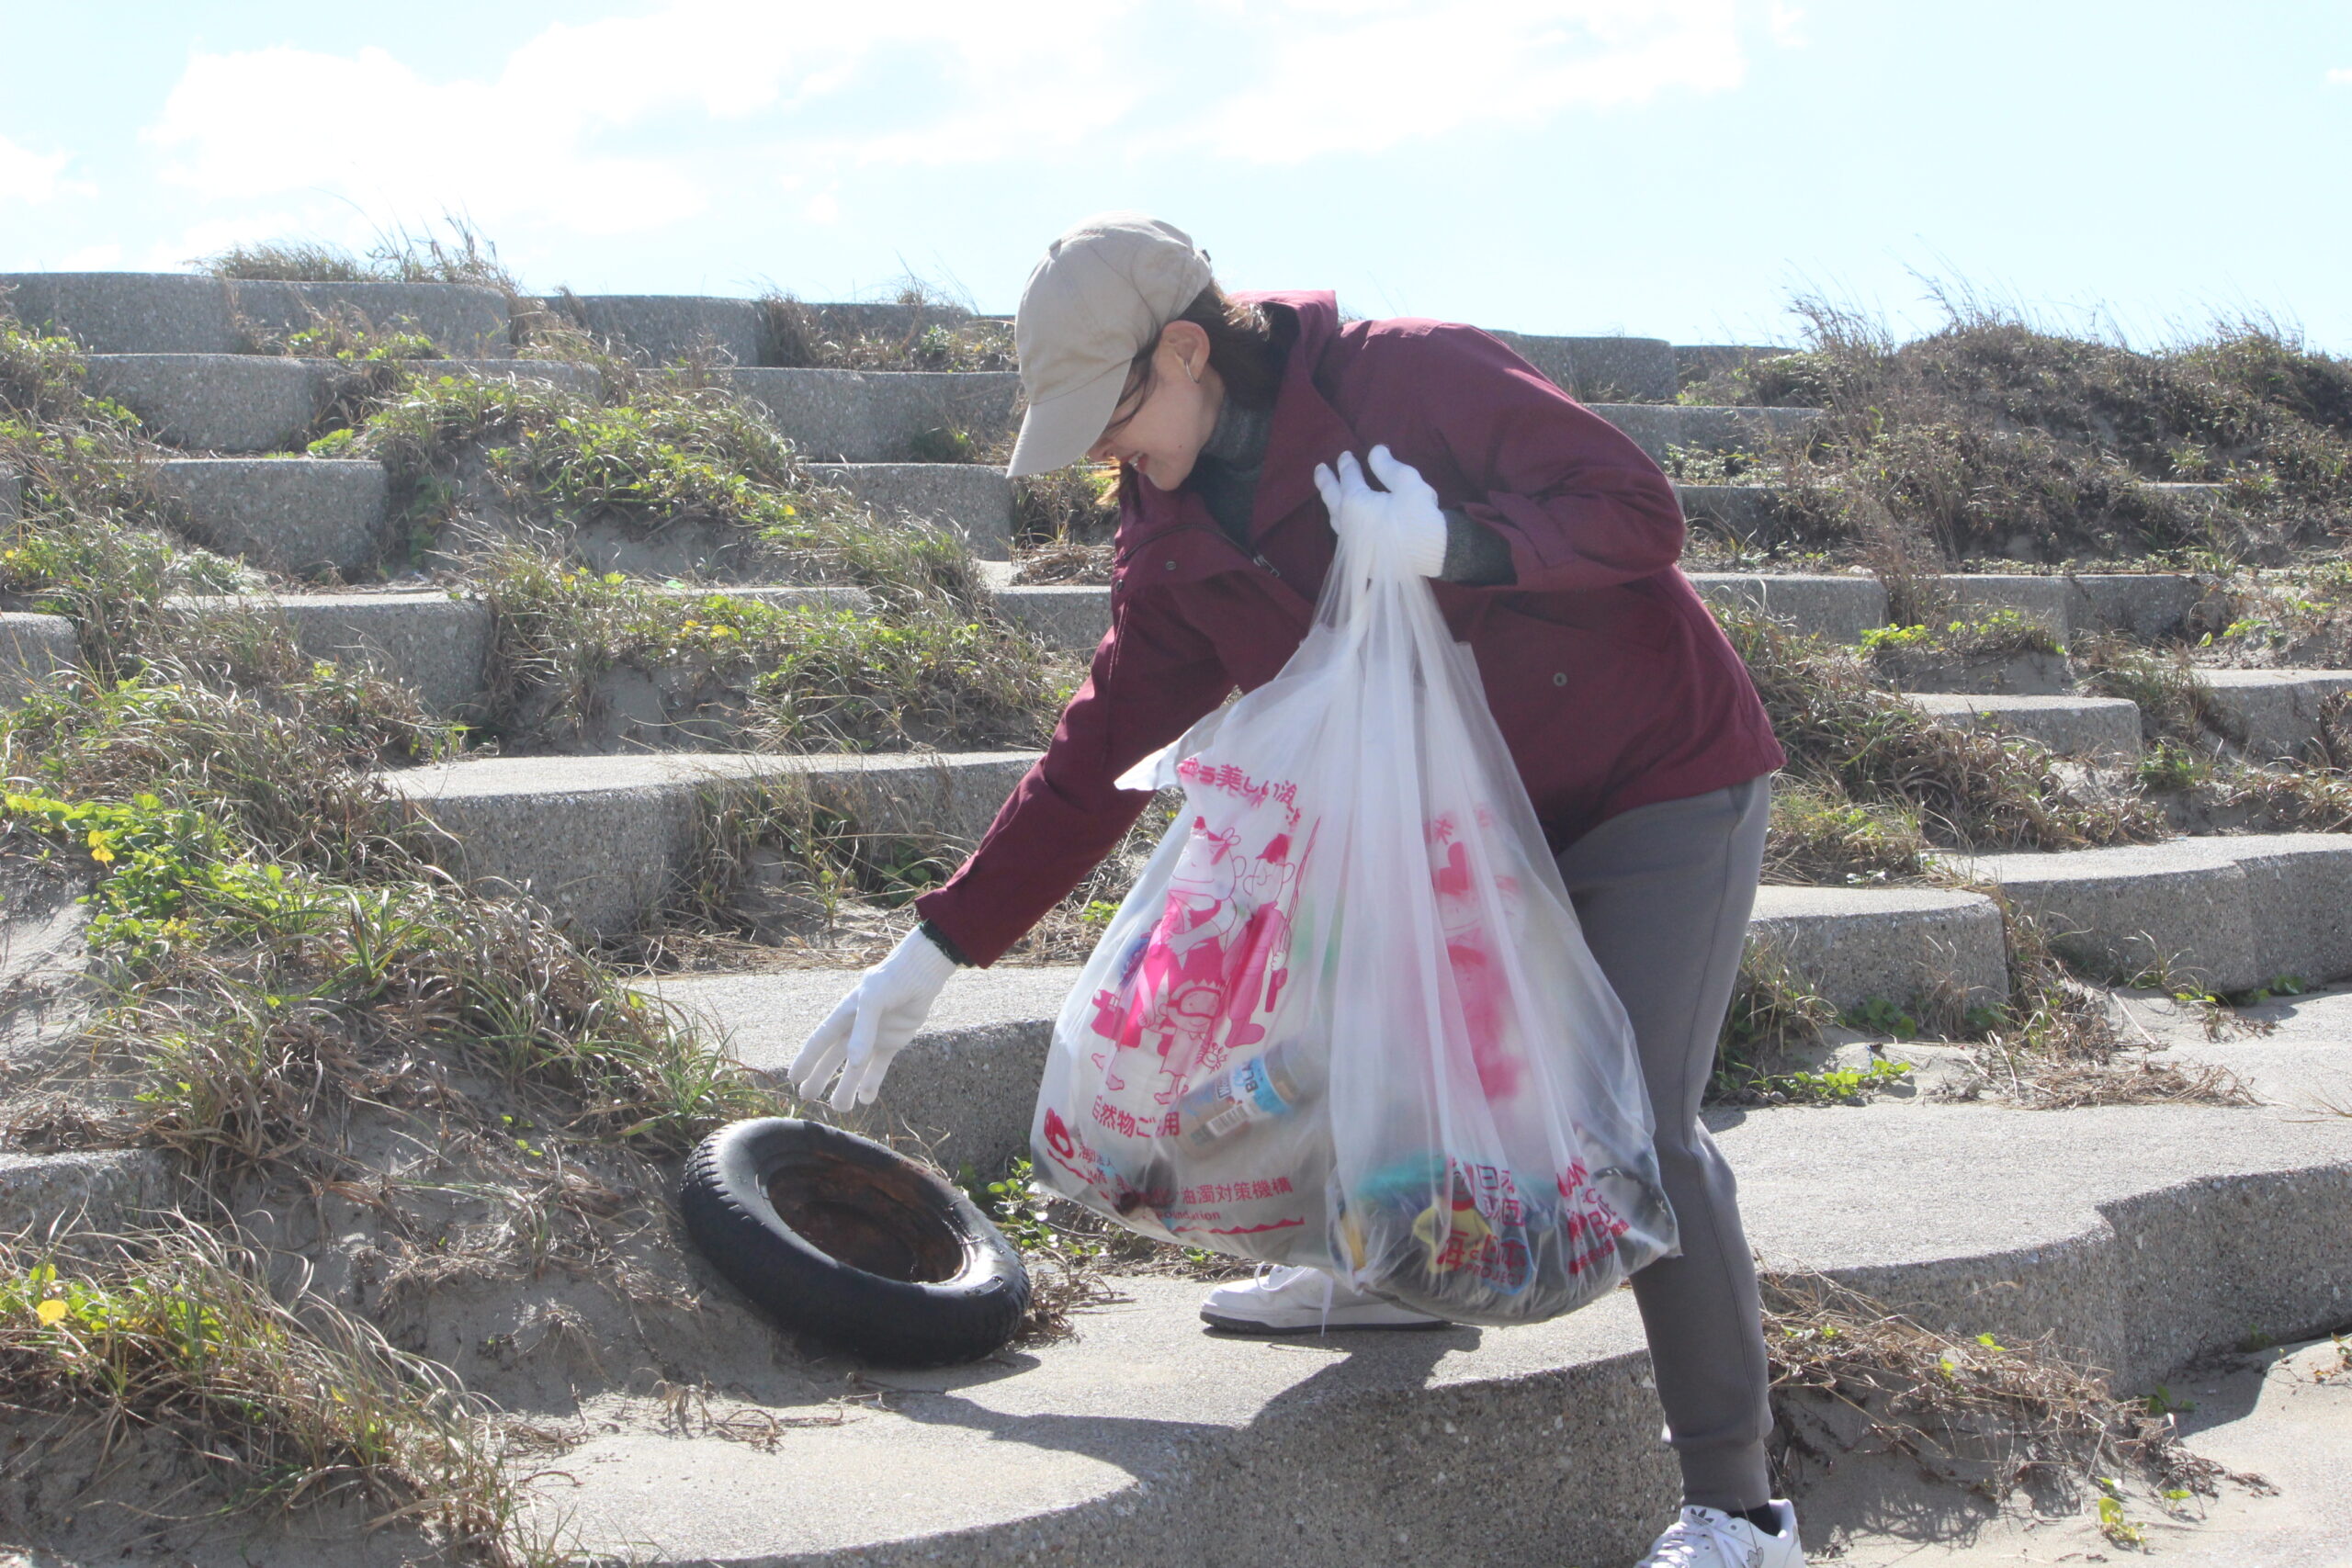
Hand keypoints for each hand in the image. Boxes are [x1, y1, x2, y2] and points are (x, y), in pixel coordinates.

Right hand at [788, 927, 958, 1110]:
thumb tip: (853, 1063)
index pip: (819, 1041)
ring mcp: (874, 1037)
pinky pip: (879, 1067)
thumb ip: (863, 1030)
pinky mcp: (892, 1043)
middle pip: (833, 1058)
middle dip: (820, 1078)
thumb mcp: (874, 1000)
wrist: (921, 974)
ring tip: (840, 1108)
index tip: (793, 1078)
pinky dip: (872, 1083)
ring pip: (855, 1068)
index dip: (806, 1060)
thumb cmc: (891, 982)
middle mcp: (855, 1029)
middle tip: (807, 1097)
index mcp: (843, 1016)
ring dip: (846, 1086)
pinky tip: (866, 1099)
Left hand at [1312, 445, 1446, 577]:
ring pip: (1333, 518)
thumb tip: (1375, 451)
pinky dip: (1340, 521)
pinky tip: (1344, 521)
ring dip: (1330, 502)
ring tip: (1329, 494)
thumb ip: (1388, 466)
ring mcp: (1349, 542)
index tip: (1345, 454)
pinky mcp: (1358, 558)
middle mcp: (1346, 522)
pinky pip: (1342, 534)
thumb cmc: (1418, 520)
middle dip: (1325, 481)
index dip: (1347, 463)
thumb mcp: (1408, 484)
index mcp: (1355, 502)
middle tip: (1320, 468)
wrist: (1428, 559)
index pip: (1348, 476)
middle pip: (1330, 496)